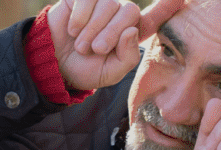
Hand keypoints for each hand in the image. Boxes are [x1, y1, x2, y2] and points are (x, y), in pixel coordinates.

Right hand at [49, 0, 183, 90]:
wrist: (53, 63)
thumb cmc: (85, 69)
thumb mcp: (111, 72)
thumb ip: (128, 56)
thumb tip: (131, 30)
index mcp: (132, 33)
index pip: (155, 17)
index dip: (167, 7)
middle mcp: (121, 15)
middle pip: (130, 11)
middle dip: (112, 33)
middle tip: (96, 50)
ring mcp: (102, 3)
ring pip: (109, 5)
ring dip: (93, 29)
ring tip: (81, 45)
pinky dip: (80, 17)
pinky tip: (72, 30)